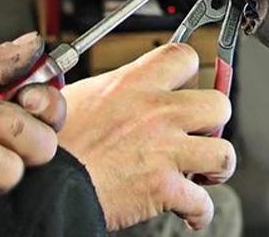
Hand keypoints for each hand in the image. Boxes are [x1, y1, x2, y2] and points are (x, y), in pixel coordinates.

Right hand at [58, 43, 234, 230]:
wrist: (45, 184)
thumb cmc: (54, 144)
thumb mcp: (78, 96)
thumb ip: (112, 89)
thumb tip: (120, 88)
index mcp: (135, 83)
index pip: (184, 56)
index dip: (190, 70)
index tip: (188, 84)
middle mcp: (157, 112)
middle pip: (219, 104)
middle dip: (214, 121)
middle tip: (201, 131)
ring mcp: (165, 150)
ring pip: (223, 152)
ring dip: (217, 165)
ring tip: (204, 170)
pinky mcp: (164, 188)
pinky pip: (203, 202)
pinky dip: (200, 211)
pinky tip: (190, 211)